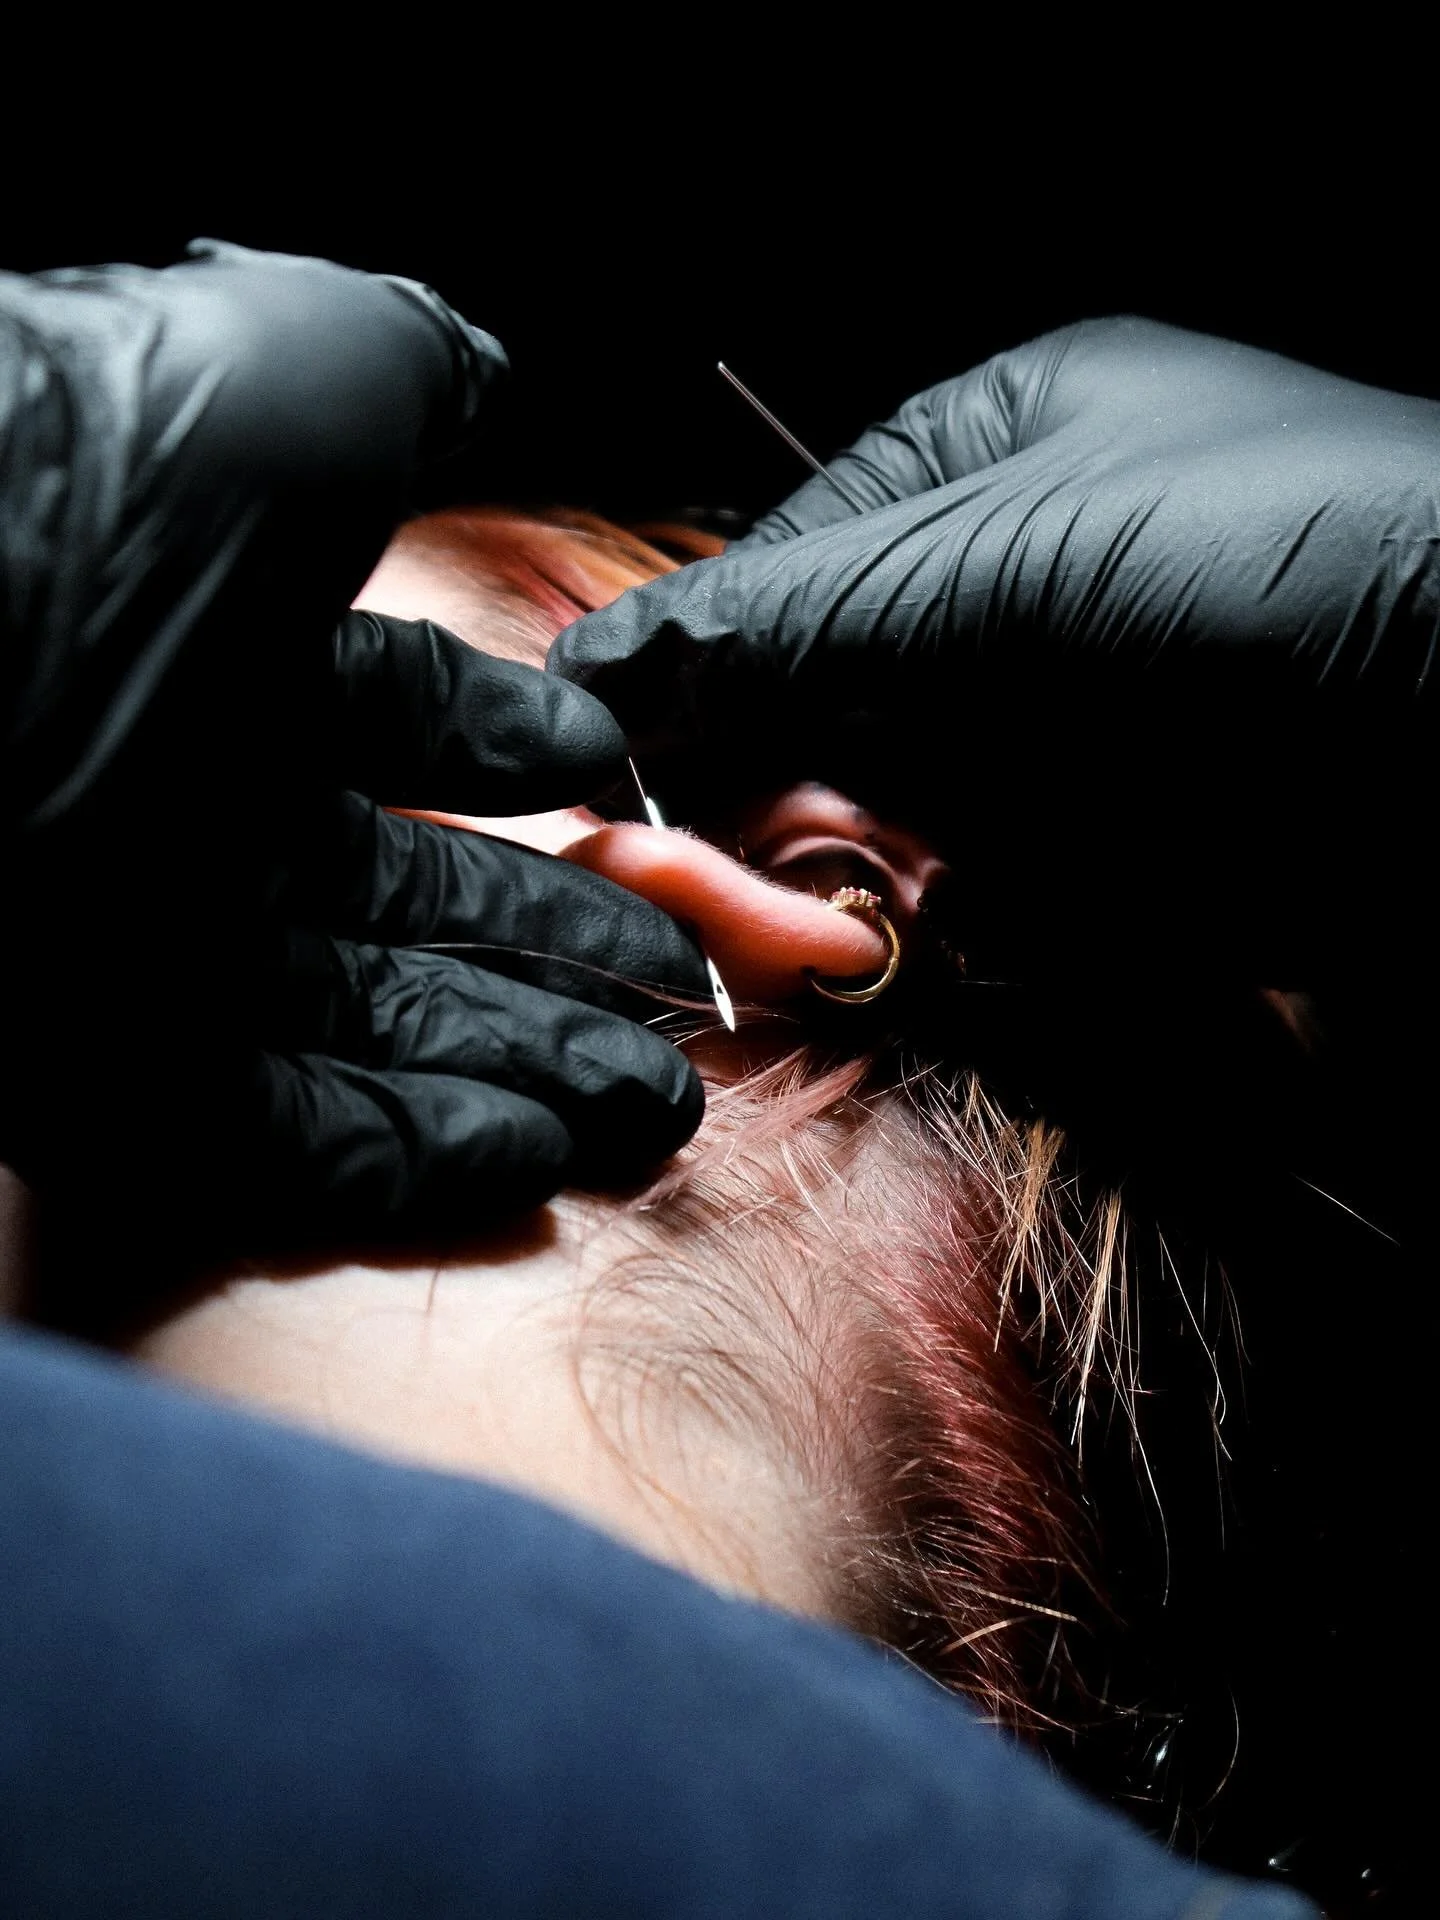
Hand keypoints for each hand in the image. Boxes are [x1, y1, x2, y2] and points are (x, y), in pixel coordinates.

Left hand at [1, 243, 703, 1263]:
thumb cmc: (98, 487)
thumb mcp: (294, 388)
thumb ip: (399, 381)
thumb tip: (475, 372)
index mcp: (228, 655)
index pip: (400, 721)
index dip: (518, 752)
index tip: (616, 779)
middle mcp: (195, 810)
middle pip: (415, 899)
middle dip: (561, 945)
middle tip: (681, 984)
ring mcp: (157, 957)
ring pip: (378, 1031)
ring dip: (529, 1068)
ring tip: (657, 1098)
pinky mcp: (124, 1086)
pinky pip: (302, 1143)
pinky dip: (430, 1154)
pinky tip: (545, 1157)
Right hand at [552, 319, 1439, 980]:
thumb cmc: (1272, 570)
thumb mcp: (992, 568)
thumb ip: (777, 627)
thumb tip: (588, 673)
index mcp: (990, 452)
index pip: (781, 574)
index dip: (706, 682)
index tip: (634, 782)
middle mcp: (1028, 584)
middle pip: (833, 712)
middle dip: (802, 798)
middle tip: (772, 870)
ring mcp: (1081, 724)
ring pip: (902, 828)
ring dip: (892, 879)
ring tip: (946, 889)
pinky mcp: (1131, 851)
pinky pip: (994, 910)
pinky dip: (986, 934)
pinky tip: (1019, 927)